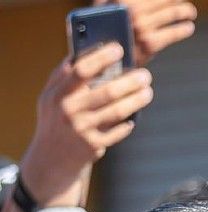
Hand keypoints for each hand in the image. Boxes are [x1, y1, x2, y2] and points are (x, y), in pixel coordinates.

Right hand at [19, 45, 152, 207]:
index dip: (100, 57)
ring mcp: (80, 128)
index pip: (80, 70)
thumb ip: (68, 76)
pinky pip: (118, 131)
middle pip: (105, 91)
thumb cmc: (58, 118)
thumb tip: (96, 53)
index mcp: (56, 92)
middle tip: (145, 75)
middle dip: (129, 82)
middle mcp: (66, 109)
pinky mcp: (92, 145)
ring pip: (116, 111)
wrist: (51, 158)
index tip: (119, 49)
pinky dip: (127, 124)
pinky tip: (133, 119)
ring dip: (136, 100)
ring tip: (148, 92)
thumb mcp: (53, 97)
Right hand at [96, 0, 197, 64]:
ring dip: (185, 11)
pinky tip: (188, 27)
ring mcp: (141, 27)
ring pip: (171, 14)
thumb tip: (138, 0)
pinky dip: (183, 29)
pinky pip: (173, 32)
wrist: (101, 59)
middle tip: (183, 2)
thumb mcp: (106, 7)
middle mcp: (131, 11)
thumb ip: (118, 0)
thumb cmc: (105, 31)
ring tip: (190, 12)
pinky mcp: (150, 43)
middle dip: (175, 0)